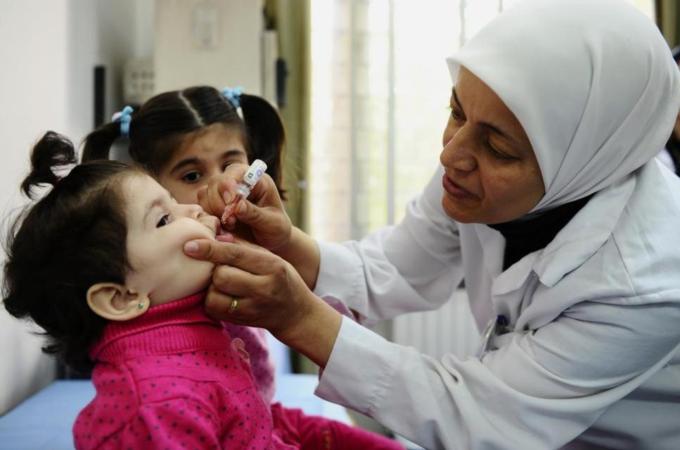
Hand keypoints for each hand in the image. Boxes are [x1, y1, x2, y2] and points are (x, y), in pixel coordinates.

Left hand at [184, 238, 341, 365]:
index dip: (210, 249)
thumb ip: (243, 245)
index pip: (235, 255)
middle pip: (222, 276)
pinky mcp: (241, 321)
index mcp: (272, 266)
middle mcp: (264, 288)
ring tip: (222, 281)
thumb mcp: (270, 257)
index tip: (189, 245)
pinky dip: (212, 299)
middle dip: (215, 269)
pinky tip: (222, 294)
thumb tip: (215, 235)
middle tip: (221, 266)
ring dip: (212, 285)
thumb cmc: (280, 278)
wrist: (295, 313)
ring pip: (215, 294)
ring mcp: (252, 308)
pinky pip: (213, 308)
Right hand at [197, 164, 292, 251]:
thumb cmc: (276, 229)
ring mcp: (221, 193)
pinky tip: (222, 230)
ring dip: (213, 213)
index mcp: (254, 178)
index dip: (229, 186)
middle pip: (215, 183)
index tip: (231, 204)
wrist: (270, 243)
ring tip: (231, 227)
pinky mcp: (212, 206)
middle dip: (219, 203)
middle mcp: (235, 181)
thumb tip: (238, 205)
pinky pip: (200, 209)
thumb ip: (255, 213)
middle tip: (232, 223)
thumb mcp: (272, 223)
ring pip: (204, 195)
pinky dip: (207, 220)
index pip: (235, 172)